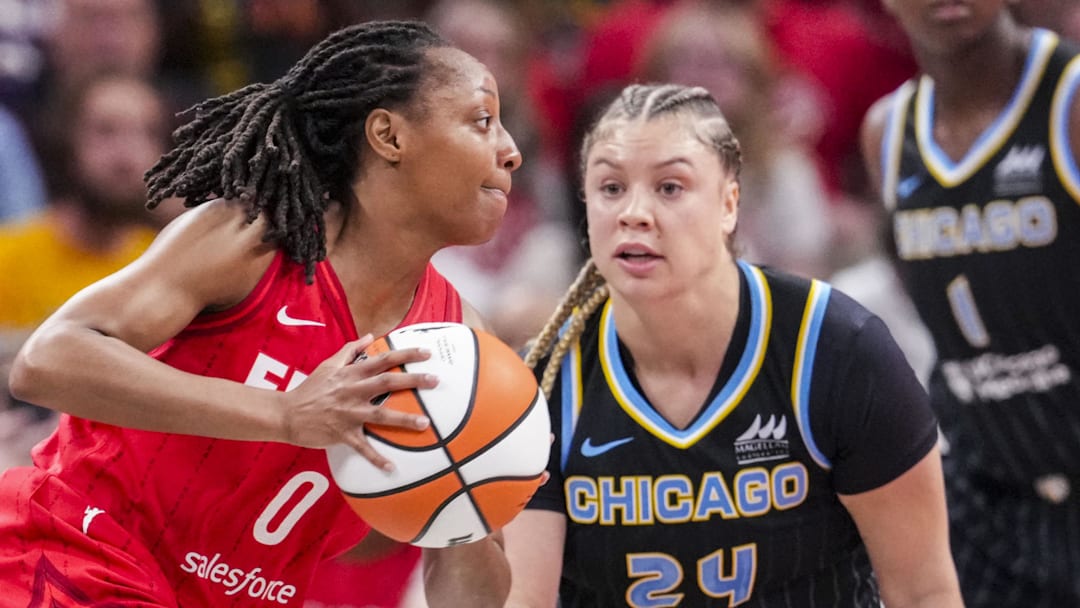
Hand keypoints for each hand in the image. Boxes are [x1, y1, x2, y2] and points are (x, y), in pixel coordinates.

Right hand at [280, 334, 437, 470]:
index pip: (383, 359)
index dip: (405, 355)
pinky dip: (376, 458)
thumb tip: (370, 336)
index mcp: (351, 373)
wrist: (287, 413)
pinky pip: (362, 447)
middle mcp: (352, 391)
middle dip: (412, 381)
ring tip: (426, 423)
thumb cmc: (310, 389)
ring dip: (404, 419)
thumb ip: (350, 350)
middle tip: (436, 381)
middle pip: (386, 382)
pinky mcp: (342, 433)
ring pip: (380, 415)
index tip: (426, 353)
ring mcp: (348, 413)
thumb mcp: (329, 364)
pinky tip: (391, 468)